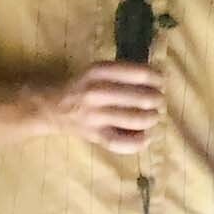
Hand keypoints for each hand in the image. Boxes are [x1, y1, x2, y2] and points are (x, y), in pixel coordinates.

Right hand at [40, 61, 163, 153]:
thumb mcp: (99, 70)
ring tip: (154, 116)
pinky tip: (147, 136)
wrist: (52, 107)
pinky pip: (122, 143)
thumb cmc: (84, 86)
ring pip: (136, 120)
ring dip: (152, 119)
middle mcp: (97, 93)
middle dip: (158, 101)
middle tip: (159, 102)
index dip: (158, 79)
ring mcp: (95, 116)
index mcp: (99, 71)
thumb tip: (161, 79)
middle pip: (143, 98)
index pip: (140, 73)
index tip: (161, 82)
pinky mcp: (94, 136)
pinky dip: (140, 142)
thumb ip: (126, 72)